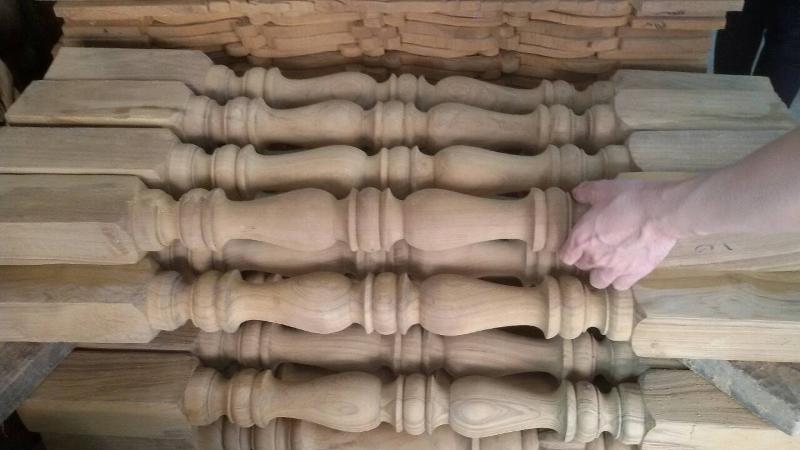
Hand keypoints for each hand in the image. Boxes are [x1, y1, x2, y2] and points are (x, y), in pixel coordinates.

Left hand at [559, 179, 680, 289]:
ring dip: (601, 273)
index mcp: (582, 239)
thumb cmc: (630, 199)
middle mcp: (595, 258)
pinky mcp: (635, 274)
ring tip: (609, 262)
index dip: (569, 250)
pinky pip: (621, 285)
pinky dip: (621, 279)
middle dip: (585, 259)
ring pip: (599, 281)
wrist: (662, 213)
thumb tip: (576, 194)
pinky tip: (626, 268)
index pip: (565, 255)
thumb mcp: (604, 188)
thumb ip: (586, 192)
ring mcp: (615, 269)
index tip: (576, 244)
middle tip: (596, 248)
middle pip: (581, 267)